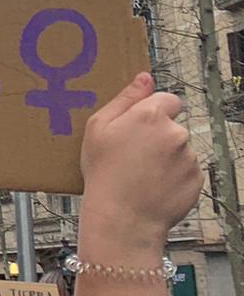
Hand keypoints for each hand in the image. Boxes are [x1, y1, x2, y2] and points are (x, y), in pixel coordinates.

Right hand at [79, 73, 200, 258]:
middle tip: (134, 154)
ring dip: (166, 156)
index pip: (167, 99)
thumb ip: (125, 99)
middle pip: (172, 125)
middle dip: (158, 135)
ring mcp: (189, 157)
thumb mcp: (98, 128)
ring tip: (142, 173)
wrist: (123, 217)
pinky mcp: (197, 179)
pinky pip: (187, 170)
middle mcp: (176, 133)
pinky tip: (153, 185)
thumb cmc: (104, 172)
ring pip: (180, 149)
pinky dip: (174, 176)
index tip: (138, 127)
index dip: (153, 111)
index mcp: (151, 115)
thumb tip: (144, 78)